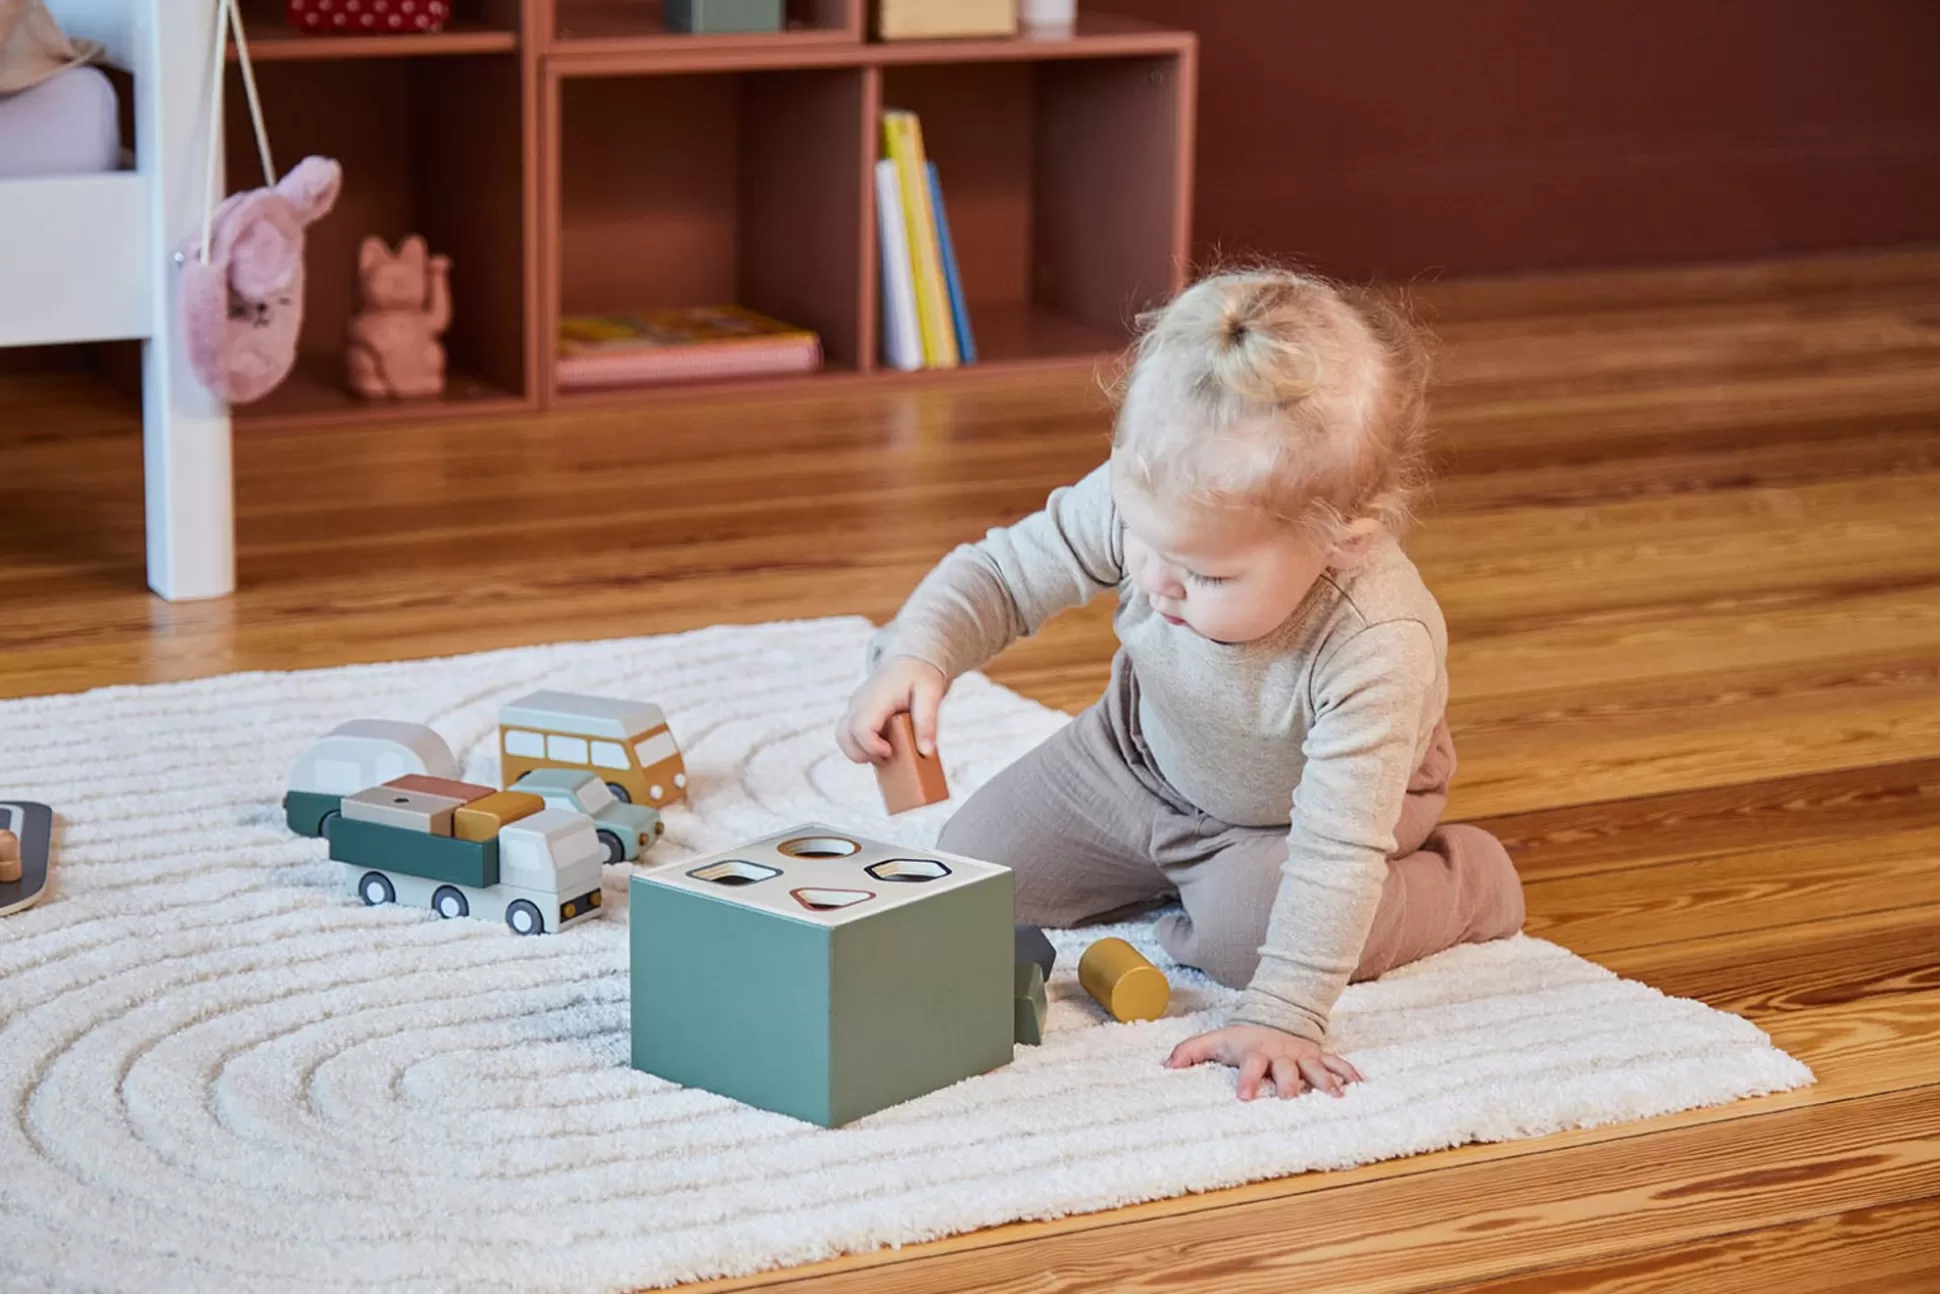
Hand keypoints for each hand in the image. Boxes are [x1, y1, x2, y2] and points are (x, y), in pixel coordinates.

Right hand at [836, 655, 946, 763]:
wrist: (909, 661)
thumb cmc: (920, 676)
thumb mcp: (931, 693)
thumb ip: (927, 721)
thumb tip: (925, 752)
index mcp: (876, 697)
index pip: (860, 727)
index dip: (871, 747)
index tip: (890, 752)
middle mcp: (859, 702)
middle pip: (844, 735)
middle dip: (863, 754)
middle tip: (888, 755)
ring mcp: (854, 707)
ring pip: (842, 737)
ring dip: (859, 752)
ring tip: (884, 753)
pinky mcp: (855, 713)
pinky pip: (848, 735)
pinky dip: (860, 747)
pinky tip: (881, 746)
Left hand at [1165, 1024, 1362, 1100]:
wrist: (1274, 1017)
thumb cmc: (1241, 1039)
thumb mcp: (1215, 1041)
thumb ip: (1189, 1053)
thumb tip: (1166, 1068)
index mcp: (1256, 1052)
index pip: (1250, 1066)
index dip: (1247, 1080)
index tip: (1244, 1098)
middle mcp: (1281, 1054)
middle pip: (1287, 1069)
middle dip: (1289, 1083)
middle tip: (1291, 1098)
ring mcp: (1302, 1055)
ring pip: (1316, 1067)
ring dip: (1327, 1081)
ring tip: (1338, 1097)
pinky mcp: (1318, 1056)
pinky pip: (1336, 1062)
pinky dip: (1349, 1072)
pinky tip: (1361, 1085)